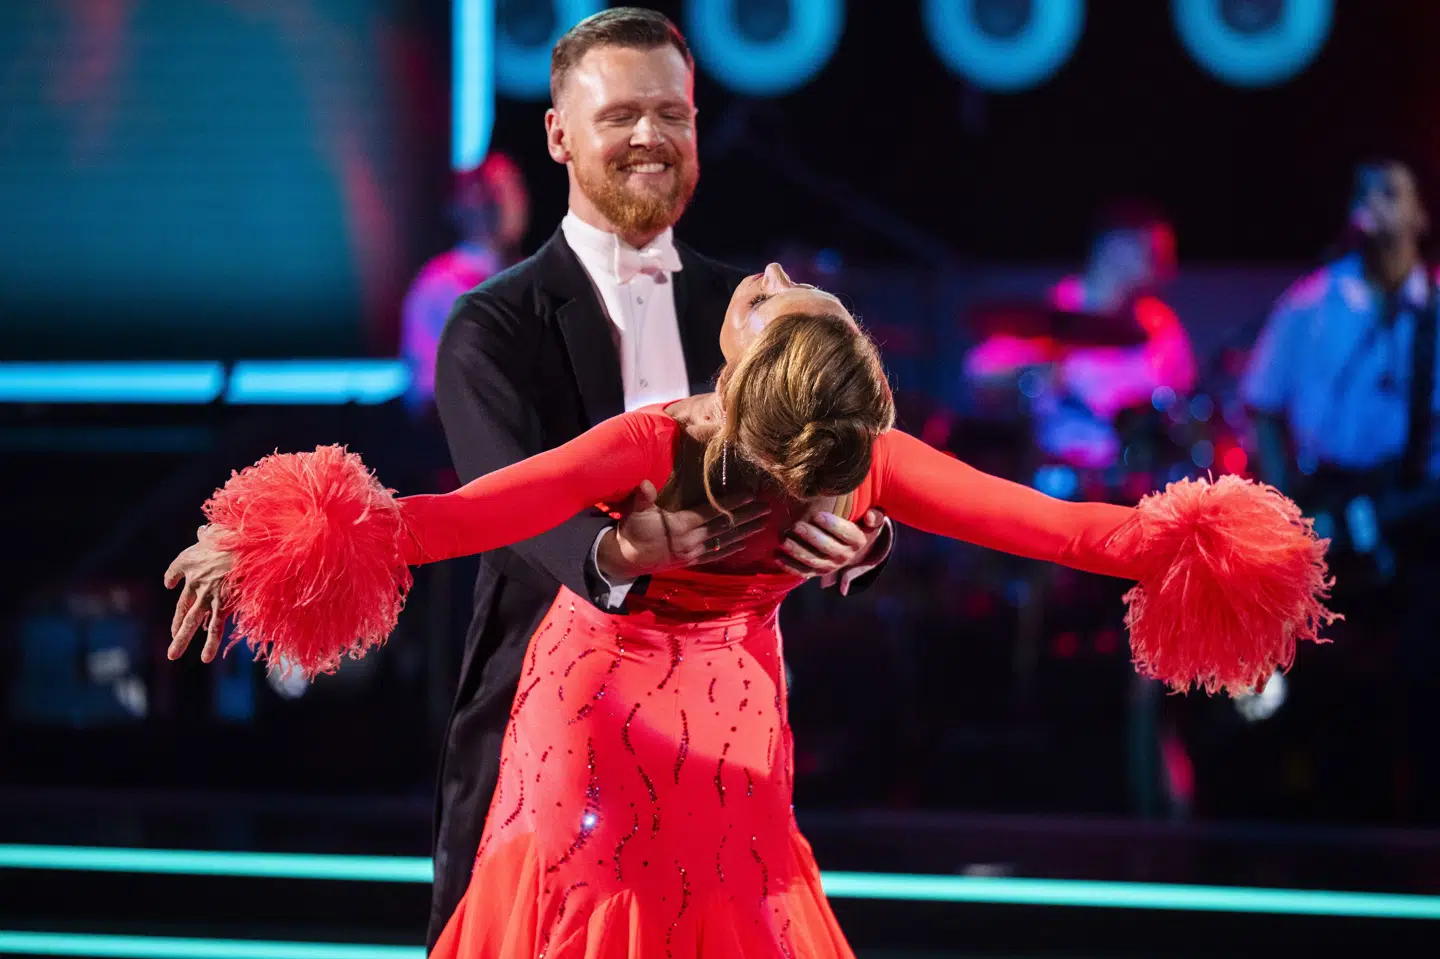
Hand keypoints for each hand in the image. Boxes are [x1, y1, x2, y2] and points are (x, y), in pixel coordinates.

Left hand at [163, 525, 235, 663]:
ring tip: (172, 655)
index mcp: (190, 560)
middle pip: (182, 607)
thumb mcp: (215, 530)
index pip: (176, 571)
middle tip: (171, 641)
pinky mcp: (221, 605)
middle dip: (177, 626)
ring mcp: (206, 595)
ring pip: (191, 622)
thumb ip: (208, 534)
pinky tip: (205, 659)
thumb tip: (202, 531)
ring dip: (182, 640)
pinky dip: (210, 643)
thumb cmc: (234, 536)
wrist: (245, 548)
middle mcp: (195, 581)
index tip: (171, 584)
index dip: (173, 578)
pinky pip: (215, 627)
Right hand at [596, 480, 770, 581]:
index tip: (750, 496)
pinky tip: (744, 544)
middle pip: (725, 527)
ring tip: (763, 525)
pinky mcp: (691, 561)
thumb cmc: (632, 532)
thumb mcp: (634, 513)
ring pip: (725, 542)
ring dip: (745, 533)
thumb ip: (642, 498)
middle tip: (767, 509)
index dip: (732, 504)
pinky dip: (730, 550)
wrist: (626, 560)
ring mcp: (692, 553)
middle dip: (747, 518)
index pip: (712, 512)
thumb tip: (644, 483)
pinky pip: (715, 555)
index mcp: (680, 525)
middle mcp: (691, 540)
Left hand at [777, 508, 885, 578]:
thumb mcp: (871, 521)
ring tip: (784, 541)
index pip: (847, 533)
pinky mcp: (818, 573)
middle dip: (811, 537)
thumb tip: (871, 518)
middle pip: (827, 548)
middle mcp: (845, 556)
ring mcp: (830, 566)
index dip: (833, 525)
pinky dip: (789, 566)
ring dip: (797, 552)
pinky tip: (777, 556)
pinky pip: (803, 572)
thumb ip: (874, 516)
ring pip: (813, 561)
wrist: (856, 550)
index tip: (818, 515)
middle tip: (797, 526)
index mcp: (858, 541)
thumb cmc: (859, 526)